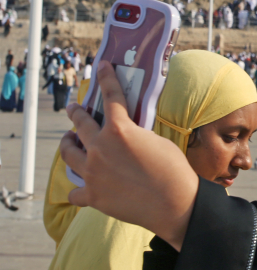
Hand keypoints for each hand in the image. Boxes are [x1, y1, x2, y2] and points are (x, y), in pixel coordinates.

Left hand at [60, 61, 197, 250]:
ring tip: (69, 142)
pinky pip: (75, 191)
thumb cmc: (173, 170)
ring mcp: (92, 173)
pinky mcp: (92, 196)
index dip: (106, 77)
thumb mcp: (157, 141)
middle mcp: (100, 148)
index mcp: (119, 130)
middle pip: (80, 124)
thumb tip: (126, 137)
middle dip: (76, 112)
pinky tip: (82, 187)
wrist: (174, 203)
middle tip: (74, 108)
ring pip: (68, 153)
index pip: (111, 96)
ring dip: (68, 144)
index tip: (102, 65)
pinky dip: (78, 188)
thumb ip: (136, 135)